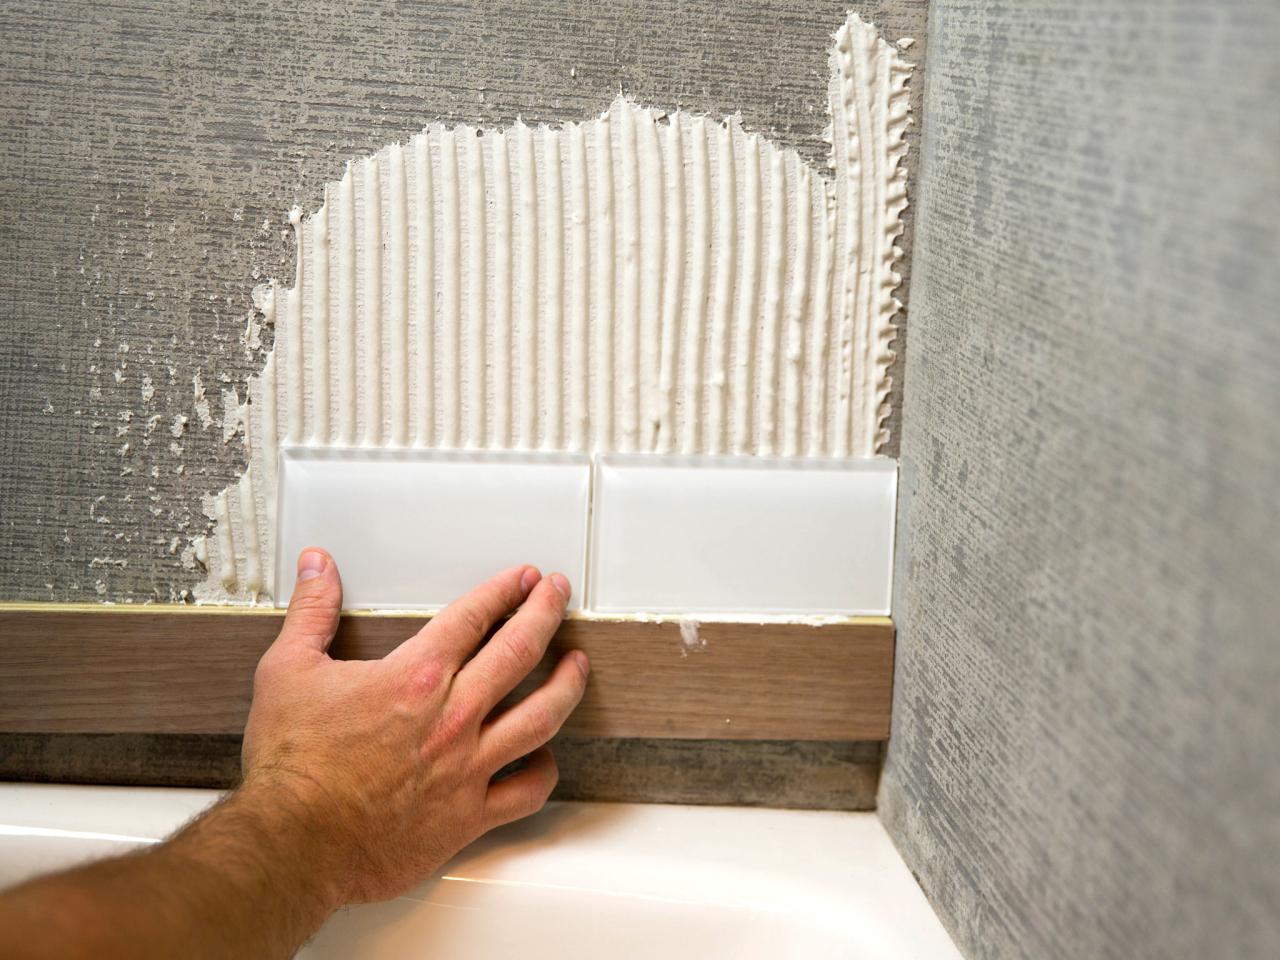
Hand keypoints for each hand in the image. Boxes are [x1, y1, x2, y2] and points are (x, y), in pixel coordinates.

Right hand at [240, 549, 588, 907]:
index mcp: (415, 677)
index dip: (504, 590)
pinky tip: (546, 757)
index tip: (524, 578)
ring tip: (577, 665)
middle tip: (559, 595)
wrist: (293, 843)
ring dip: (566, 685)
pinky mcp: (467, 816)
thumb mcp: (288, 670)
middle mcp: (452, 717)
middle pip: (519, 651)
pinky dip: (544, 772)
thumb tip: (320, 568)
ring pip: (541, 717)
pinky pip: (526, 792)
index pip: (474, 617)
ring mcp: (467, 767)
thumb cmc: (292, 765)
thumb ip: (311, 612)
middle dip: (546, 613)